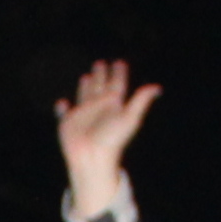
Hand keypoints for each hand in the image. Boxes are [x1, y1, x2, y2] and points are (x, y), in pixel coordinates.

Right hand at [55, 57, 158, 219]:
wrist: (92, 158)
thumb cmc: (112, 140)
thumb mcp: (130, 118)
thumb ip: (141, 101)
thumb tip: (158, 88)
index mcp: (113, 105)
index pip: (117, 84)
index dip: (119, 74)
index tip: (120, 63)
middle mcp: (98, 107)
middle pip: (101, 87)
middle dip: (101, 75)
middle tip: (101, 63)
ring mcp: (83, 114)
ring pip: (84, 95)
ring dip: (85, 86)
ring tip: (86, 76)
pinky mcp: (68, 122)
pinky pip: (64, 112)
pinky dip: (62, 108)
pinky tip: (62, 103)